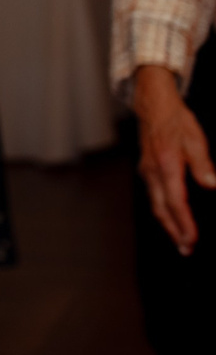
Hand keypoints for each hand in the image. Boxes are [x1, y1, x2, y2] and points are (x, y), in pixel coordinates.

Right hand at [136, 65, 214, 254]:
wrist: (153, 105)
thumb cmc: (176, 120)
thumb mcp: (196, 139)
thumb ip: (203, 163)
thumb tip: (211, 184)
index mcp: (166, 165)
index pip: (176, 201)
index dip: (185, 223)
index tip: (193, 239)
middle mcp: (152, 171)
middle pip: (161, 209)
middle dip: (174, 231)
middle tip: (186, 249)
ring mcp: (147, 170)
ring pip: (155, 204)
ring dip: (167, 223)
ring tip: (179, 239)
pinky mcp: (146, 169)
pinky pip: (153, 195)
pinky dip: (162, 210)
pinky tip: (169, 216)